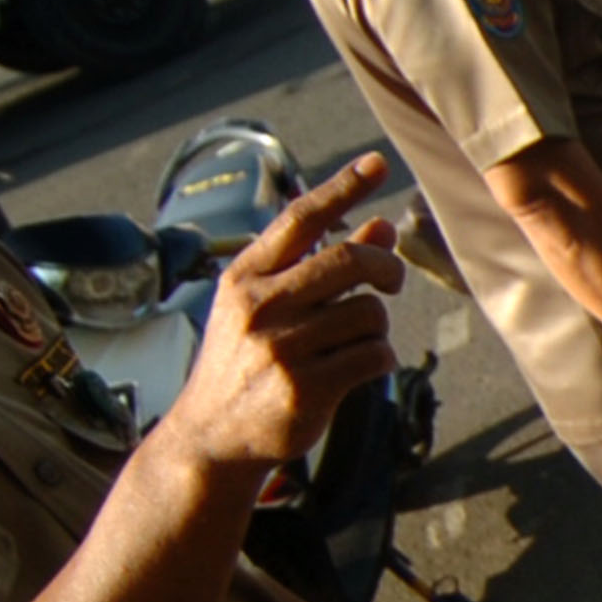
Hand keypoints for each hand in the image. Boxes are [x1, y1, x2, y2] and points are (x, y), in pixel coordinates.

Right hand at [164, 154, 403, 475]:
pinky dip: (380, 358)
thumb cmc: (245, 365)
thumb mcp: (267, 308)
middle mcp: (259, 305)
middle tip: (390, 282)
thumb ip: (320, 267)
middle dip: (385, 267)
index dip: (342, 187)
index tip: (377, 163)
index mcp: (245, 276)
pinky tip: (359, 369)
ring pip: (369, 312)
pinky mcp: (304, 388)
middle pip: (350, 260)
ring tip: (353, 343)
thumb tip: (382, 226)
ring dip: (377, 327)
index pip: (300, 218)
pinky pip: (375, 355)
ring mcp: (281, 347)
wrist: (211, 439)